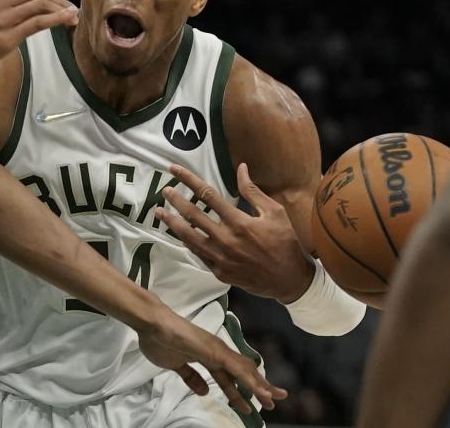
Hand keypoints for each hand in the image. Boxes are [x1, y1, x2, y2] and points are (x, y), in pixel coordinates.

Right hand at [137, 306, 286, 412]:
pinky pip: (237, 369)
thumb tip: (204, 391)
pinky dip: (249, 381)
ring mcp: (217, 350)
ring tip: (272, 399)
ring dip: (259, 385)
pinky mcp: (215, 351)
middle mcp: (217, 352)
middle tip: (272, 402)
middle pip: (243, 373)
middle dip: (258, 388)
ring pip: (244, 371)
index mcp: (207, 357)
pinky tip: (259, 391)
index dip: (240, 391)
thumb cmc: (160, 340)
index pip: (230, 376)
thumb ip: (191, 377)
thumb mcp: (176, 366)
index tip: (250, 404)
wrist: (153, 324)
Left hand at [155, 163, 314, 302]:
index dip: (188, 180)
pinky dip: (186, 242)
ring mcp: (220, 258)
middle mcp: (225, 239)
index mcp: (239, 222)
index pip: (207, 194)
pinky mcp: (219, 272)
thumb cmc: (285, 243)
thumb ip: (253, 191)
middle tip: (165, 190)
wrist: (289, 280)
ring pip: (188, 237)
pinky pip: (197, 254)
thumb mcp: (275, 212)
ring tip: (159, 212)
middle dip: (175, 200)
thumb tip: (241, 168)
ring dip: (171, 222)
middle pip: (192, 215)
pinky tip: (179, 234)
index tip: (174, 170)